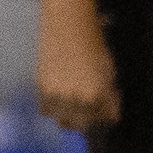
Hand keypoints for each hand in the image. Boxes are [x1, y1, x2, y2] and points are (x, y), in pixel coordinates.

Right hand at [35, 6, 120, 131]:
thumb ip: (109, 96)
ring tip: (73, 104)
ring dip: (70, 117)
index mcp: (99, 95)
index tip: (106, 109)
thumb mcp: (108, 72)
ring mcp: (60, 96)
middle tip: (89, 109)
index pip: (107, 119)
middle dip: (89, 120)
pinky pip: (47, 111)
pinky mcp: (43, 89)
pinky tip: (59, 98)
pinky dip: (53, 108)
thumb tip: (109, 114)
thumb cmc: (92, 45)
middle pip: (84, 126)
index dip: (108, 114)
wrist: (68, 26)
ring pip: (64, 122)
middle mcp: (79, 100)